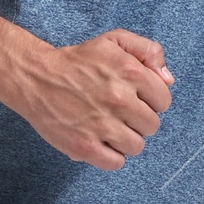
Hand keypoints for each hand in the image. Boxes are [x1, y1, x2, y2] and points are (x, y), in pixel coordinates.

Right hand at [15, 28, 173, 169]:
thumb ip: (148, 51)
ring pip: (136, 146)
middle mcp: (118, 99)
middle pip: (151, 126)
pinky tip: (100, 142)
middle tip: (118, 113)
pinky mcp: (85, 146)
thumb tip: (168, 80)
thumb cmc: (78, 61)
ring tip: (109, 127)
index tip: (135, 98)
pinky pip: (116, 162)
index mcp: (129, 72)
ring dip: (126, 139)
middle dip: (138, 120)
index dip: (150, 101)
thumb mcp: (114, 41)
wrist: (35, 78)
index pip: (163, 100)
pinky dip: (111, 155)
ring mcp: (101, 125)